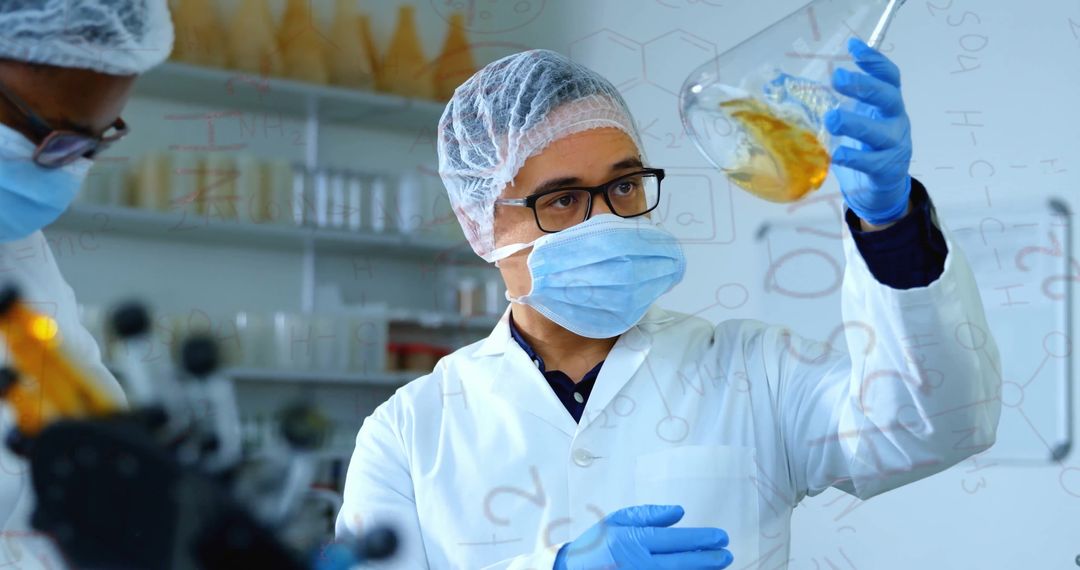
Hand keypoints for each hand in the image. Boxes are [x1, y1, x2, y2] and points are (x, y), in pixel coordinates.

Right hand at [553, 504, 732, 569]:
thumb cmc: (597, 544)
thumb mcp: (617, 520)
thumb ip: (649, 515)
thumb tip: (679, 512)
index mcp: (632, 541)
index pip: (674, 540)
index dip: (700, 539)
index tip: (721, 537)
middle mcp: (637, 563)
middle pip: (680, 563)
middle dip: (707, 559)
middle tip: (727, 555)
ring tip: (719, 565)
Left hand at [825, 37, 912, 226]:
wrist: (879, 189)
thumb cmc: (863, 149)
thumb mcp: (855, 121)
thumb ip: (838, 104)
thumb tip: (795, 87)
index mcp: (887, 106)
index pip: (889, 77)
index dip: (875, 60)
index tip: (853, 47)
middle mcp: (895, 121)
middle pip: (888, 97)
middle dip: (865, 86)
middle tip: (838, 78)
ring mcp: (894, 146)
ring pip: (880, 131)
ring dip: (855, 123)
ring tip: (832, 119)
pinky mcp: (886, 170)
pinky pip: (872, 162)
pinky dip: (855, 157)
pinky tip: (838, 154)